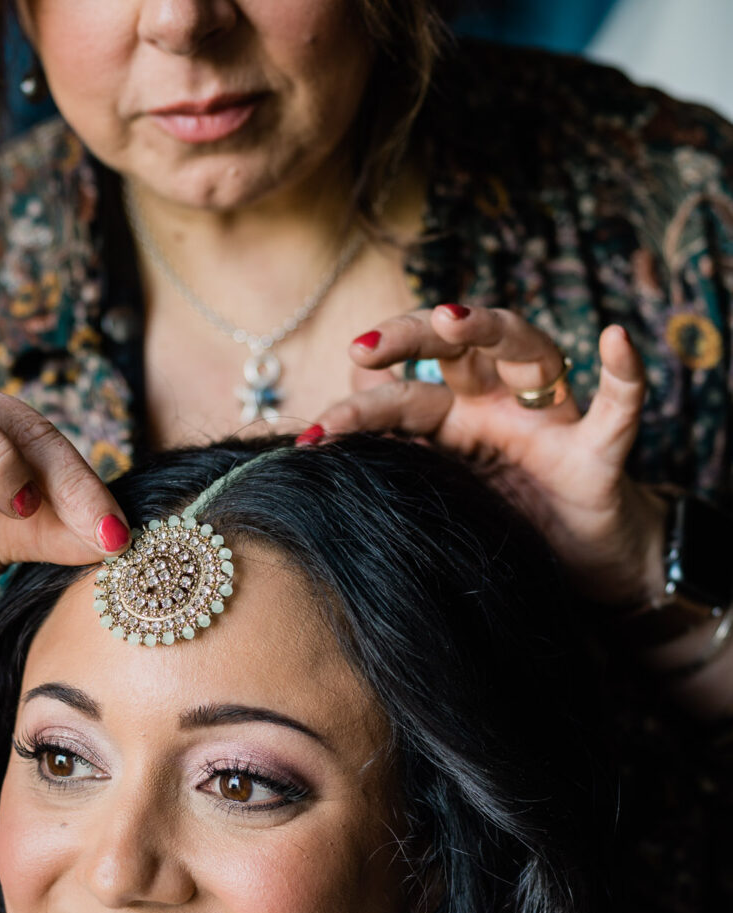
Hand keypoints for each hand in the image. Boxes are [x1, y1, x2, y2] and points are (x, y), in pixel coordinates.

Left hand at [312, 306, 664, 607]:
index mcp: (456, 421)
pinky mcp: (598, 454)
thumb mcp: (441, 500)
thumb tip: (321, 444)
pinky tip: (616, 341)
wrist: (585, 568)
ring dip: (491, 328)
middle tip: (362, 346)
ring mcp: (550, 422)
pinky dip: (623, 374)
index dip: (360, 404)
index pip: (404, 391)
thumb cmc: (510, 527)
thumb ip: (398, 466)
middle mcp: (499, 407)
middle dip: (409, 337)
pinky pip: (617, 408)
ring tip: (454, 318)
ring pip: (526, 351)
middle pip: (456, 350)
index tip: (314, 433)